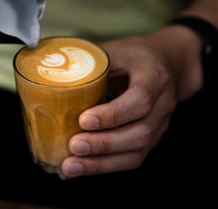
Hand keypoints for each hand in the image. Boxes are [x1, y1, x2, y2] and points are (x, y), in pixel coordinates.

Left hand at [60, 26, 202, 178]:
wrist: (166, 64)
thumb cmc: (134, 56)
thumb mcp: (115, 50)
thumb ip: (90, 62)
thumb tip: (51, 71)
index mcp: (154, 77)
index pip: (140, 100)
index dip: (113, 114)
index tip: (84, 120)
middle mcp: (162, 105)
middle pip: (140, 133)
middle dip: (103, 144)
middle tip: (73, 146)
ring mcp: (159, 126)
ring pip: (136, 153)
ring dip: (101, 164)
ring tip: (70, 166)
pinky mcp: (150, 140)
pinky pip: (130, 159)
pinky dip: (102, 167)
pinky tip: (78, 168)